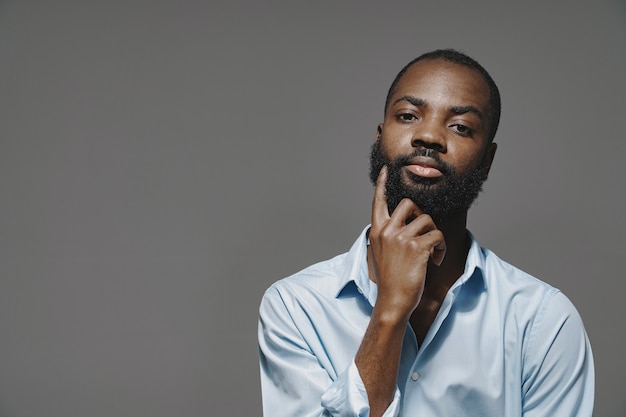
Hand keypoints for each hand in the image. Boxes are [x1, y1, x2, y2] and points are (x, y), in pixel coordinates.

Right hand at [369, 166, 446, 320]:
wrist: (393, 301)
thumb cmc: (391, 280)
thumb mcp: (381, 253)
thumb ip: (389, 235)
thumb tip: (408, 222)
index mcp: (377, 231)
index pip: (378, 201)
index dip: (381, 184)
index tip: (385, 170)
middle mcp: (387, 230)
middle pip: (409, 204)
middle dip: (421, 215)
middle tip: (424, 233)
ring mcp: (401, 237)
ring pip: (428, 220)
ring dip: (435, 236)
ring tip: (431, 254)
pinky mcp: (417, 246)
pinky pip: (437, 235)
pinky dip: (441, 247)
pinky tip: (435, 260)